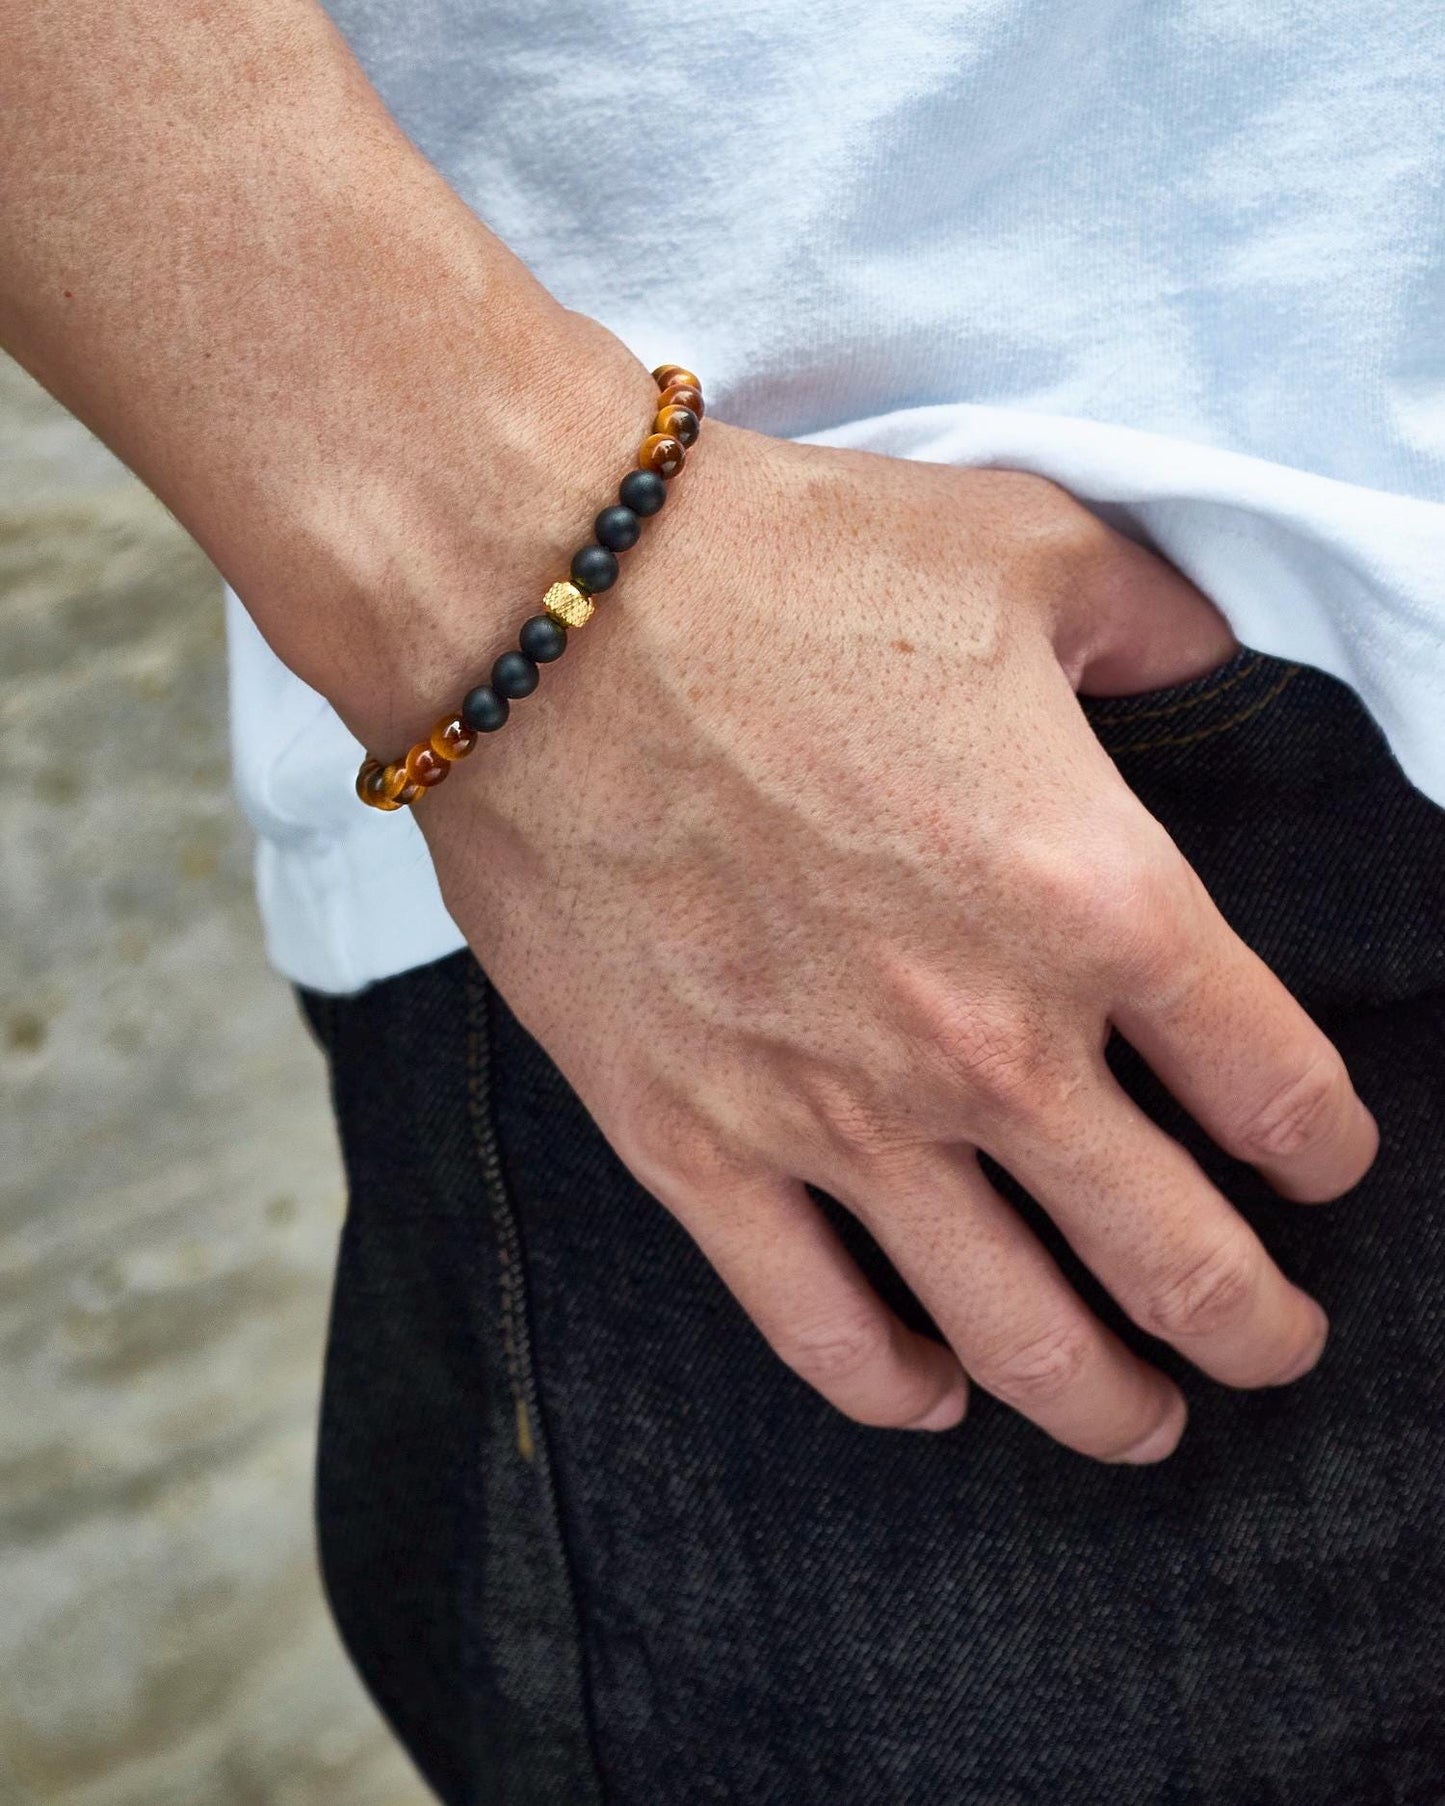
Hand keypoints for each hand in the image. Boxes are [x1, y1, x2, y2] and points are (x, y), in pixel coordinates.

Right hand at [414, 416, 1376, 1462]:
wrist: (543, 613)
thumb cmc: (783, 568)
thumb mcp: (1025, 548)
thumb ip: (1154, 623)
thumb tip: (1201, 657)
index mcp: (1098, 900)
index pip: (1277, 1086)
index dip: (1324, 1146)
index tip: (1319, 1163)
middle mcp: (987, 1044)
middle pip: (1174, 1255)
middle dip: (1251, 1327)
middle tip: (1273, 1349)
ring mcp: (835, 1115)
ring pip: (1014, 1331)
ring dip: (1103, 1402)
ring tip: (1142, 1425)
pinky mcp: (693, 1142)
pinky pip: (815, 1323)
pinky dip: (892, 1386)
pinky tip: (931, 1396)